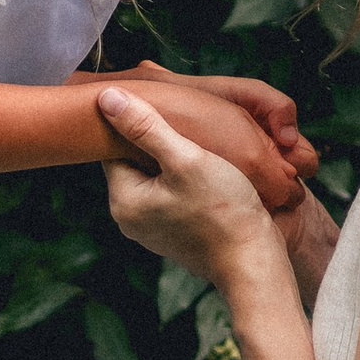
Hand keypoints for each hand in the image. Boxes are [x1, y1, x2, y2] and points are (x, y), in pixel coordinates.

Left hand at [98, 85, 282, 276]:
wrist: (254, 261)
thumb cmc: (223, 211)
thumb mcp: (185, 158)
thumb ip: (146, 127)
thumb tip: (106, 98)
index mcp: (123, 200)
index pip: (113, 147)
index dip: (133, 122)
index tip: (156, 105)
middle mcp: (130, 218)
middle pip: (133, 162)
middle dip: (154, 141)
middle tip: (183, 120)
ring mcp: (151, 229)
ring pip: (154, 178)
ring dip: (171, 160)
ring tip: (198, 143)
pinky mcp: (172, 234)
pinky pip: (170, 195)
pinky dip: (183, 180)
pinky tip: (206, 169)